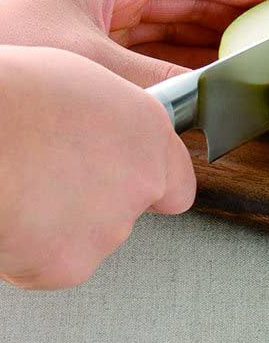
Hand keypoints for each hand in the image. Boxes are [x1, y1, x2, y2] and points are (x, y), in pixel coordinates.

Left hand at [0, 0, 268, 85]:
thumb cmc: (6, 59)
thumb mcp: (93, 67)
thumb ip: (159, 87)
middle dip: (238, 18)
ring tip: (254, 65)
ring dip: (213, 48)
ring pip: (173, 31)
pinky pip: (151, 59)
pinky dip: (181, 73)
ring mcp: (98, 25)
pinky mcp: (89, 57)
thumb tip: (206, 112)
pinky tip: (209, 89)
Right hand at [0, 46, 196, 289]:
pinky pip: (50, 264)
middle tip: (54, 178)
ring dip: (63, 225)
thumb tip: (111, 132)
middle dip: (98, 202)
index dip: (151, 184)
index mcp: (149, 133)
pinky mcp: (69, 264)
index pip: (178, 181)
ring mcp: (109, 227)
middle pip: (129, 210)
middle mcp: (141, 182)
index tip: (128, 182)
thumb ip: (116, 119)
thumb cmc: (16, 94)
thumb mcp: (85, 78)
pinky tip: (12, 215)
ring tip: (26, 188)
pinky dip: (30, 251)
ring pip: (90, 238)